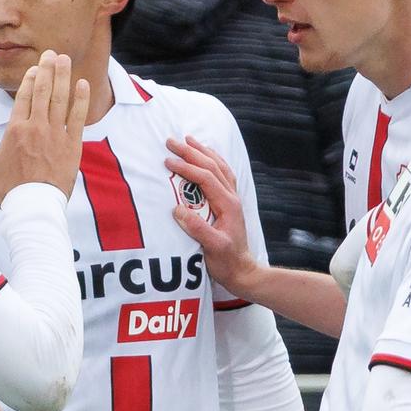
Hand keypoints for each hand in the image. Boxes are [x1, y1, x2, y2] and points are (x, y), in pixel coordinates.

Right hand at [0, 50, 89, 205]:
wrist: (34, 207)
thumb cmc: (8, 192)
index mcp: (15, 130)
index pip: (23, 97)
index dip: (30, 79)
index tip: (35, 68)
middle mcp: (36, 127)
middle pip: (42, 91)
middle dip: (47, 69)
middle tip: (52, 54)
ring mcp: (56, 134)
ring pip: (60, 98)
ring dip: (63, 76)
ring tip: (65, 59)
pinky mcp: (72, 144)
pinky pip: (78, 116)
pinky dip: (81, 99)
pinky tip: (83, 84)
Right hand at [165, 136, 259, 296]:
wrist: (243, 271)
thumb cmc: (227, 262)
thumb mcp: (212, 248)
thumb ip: (196, 228)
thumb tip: (177, 209)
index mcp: (227, 205)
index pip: (205, 179)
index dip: (186, 168)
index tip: (168, 160)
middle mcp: (231, 198)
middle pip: (212, 166)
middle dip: (191, 151)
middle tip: (172, 140)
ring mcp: (232, 199)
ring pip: (219, 167)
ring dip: (203, 152)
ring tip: (189, 140)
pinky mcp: (229, 204)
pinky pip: (222, 175)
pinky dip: (213, 161)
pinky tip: (207, 157)